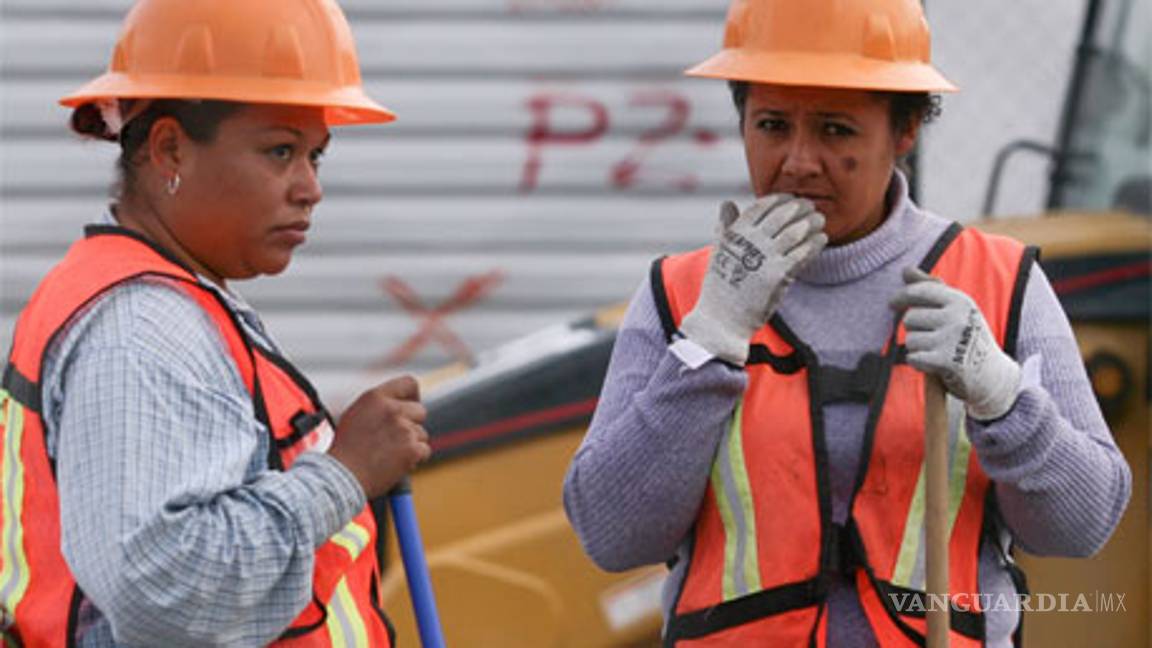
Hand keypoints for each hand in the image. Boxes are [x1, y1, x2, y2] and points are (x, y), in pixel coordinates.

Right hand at [329, 376, 431, 498]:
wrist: (340, 477)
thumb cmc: (344, 451)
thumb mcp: (355, 415)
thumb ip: (379, 406)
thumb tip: (398, 405)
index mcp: (376, 397)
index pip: (409, 383)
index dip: (414, 396)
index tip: (411, 407)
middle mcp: (392, 409)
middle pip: (420, 411)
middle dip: (412, 425)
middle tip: (397, 439)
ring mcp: (403, 429)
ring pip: (422, 433)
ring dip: (411, 444)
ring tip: (389, 454)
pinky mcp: (412, 449)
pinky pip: (424, 450)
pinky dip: (415, 459)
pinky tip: (396, 463)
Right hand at [680, 194, 826, 364]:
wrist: (722, 320)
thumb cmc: (720, 288)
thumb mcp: (718, 252)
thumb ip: (725, 227)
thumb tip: (726, 203)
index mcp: (735, 233)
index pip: (761, 206)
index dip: (779, 199)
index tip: (791, 199)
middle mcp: (750, 241)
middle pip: (782, 215)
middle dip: (799, 208)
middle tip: (810, 206)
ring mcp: (765, 257)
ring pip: (796, 232)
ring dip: (811, 223)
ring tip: (819, 220)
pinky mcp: (778, 275)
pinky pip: (803, 253)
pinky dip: (815, 243)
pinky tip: (821, 239)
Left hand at [890, 267, 1021, 419]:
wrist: (994, 376)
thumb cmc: (969, 338)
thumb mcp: (956, 310)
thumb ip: (930, 289)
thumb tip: (906, 270)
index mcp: (960, 301)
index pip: (920, 291)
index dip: (902, 297)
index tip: (892, 303)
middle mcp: (957, 317)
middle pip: (910, 317)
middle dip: (915, 329)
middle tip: (933, 338)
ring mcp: (952, 339)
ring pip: (910, 339)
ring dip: (917, 348)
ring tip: (936, 351)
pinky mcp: (946, 361)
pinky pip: (913, 357)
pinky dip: (919, 362)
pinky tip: (934, 364)